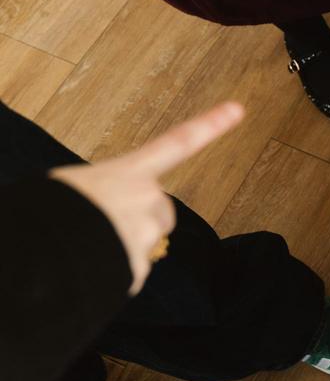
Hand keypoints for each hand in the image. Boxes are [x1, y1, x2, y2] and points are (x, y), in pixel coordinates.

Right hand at [51, 103, 244, 294]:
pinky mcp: (139, 268)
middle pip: (161, 211)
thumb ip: (107, 191)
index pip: (178, 143)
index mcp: (129, 171)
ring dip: (125, 246)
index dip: (210, 126)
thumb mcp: (74, 185)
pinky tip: (90, 267)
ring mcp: (147, 234)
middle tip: (106, 223)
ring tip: (89, 245)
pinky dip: (113, 271)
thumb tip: (113, 215)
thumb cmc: (49, 211)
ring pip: (145, 242)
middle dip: (143, 219)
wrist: (40, 253)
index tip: (237, 110)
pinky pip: (129, 270)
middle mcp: (146, 199)